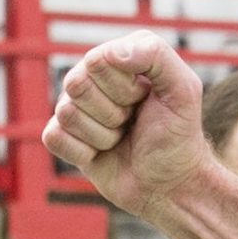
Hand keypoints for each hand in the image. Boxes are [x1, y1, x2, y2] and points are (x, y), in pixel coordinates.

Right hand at [42, 30, 213, 219]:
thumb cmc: (179, 135)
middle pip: (76, 85)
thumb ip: (155, 55)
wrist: (171, 184)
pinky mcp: (64, 138)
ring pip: (67, 113)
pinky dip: (83, 152)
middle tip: (133, 122)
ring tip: (122, 138)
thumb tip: (110, 54)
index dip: (125, 88)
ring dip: (103, 135)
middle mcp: (91, 78)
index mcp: (117, 58)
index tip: (146, 99)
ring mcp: (75, 108)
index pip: (97, 62)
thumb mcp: (182, 89)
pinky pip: (54, 138)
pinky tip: (103, 154)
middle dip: (113, 112)